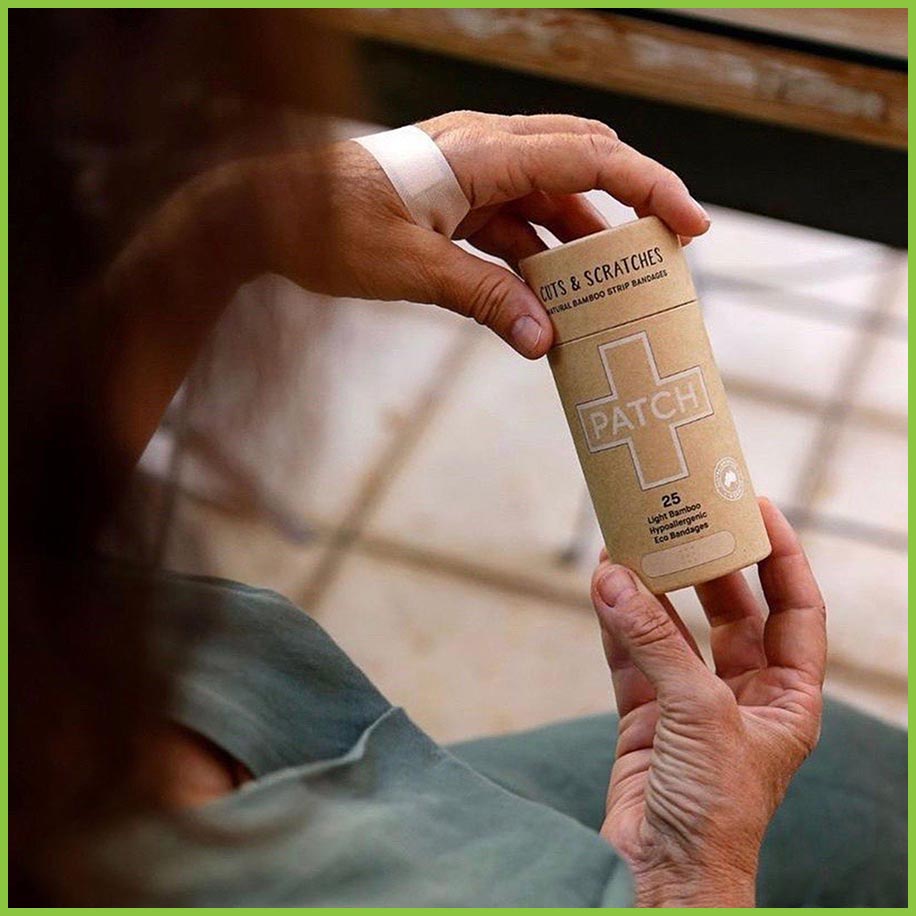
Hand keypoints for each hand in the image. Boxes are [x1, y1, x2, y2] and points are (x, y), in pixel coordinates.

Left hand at [247, 111, 709, 357]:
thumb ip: (483, 299)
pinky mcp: (455, 198)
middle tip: (668, 253)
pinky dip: (538, 256)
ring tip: (613, 289)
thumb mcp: (411, 270)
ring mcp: (469, 172)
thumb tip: (545, 341)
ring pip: (548, 198)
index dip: (648, 188)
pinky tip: (552, 295)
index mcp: (478, 152)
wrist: (264, 214)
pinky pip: (513, 222)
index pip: (586, 159)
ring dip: (581, 241)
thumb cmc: (326, 229)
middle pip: (580, 165)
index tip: (692, 224)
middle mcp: (482, 149)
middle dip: (629, 207)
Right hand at [591, 499, 825, 906]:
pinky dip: (615, 624)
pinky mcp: (646, 718)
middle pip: (730, 611)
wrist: (664, 874)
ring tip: (630, 545)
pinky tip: (603, 589)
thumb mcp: (699, 712)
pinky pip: (630, 657)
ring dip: (651, 591)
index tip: (756, 508)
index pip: (795, 608)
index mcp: (787, 697)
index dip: (781, 556)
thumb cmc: (715, 807)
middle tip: (683, 518)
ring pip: (673, 631)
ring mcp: (691, 705)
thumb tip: (614, 580)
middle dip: (707, 565)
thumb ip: (655, 643)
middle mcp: (743, 695)